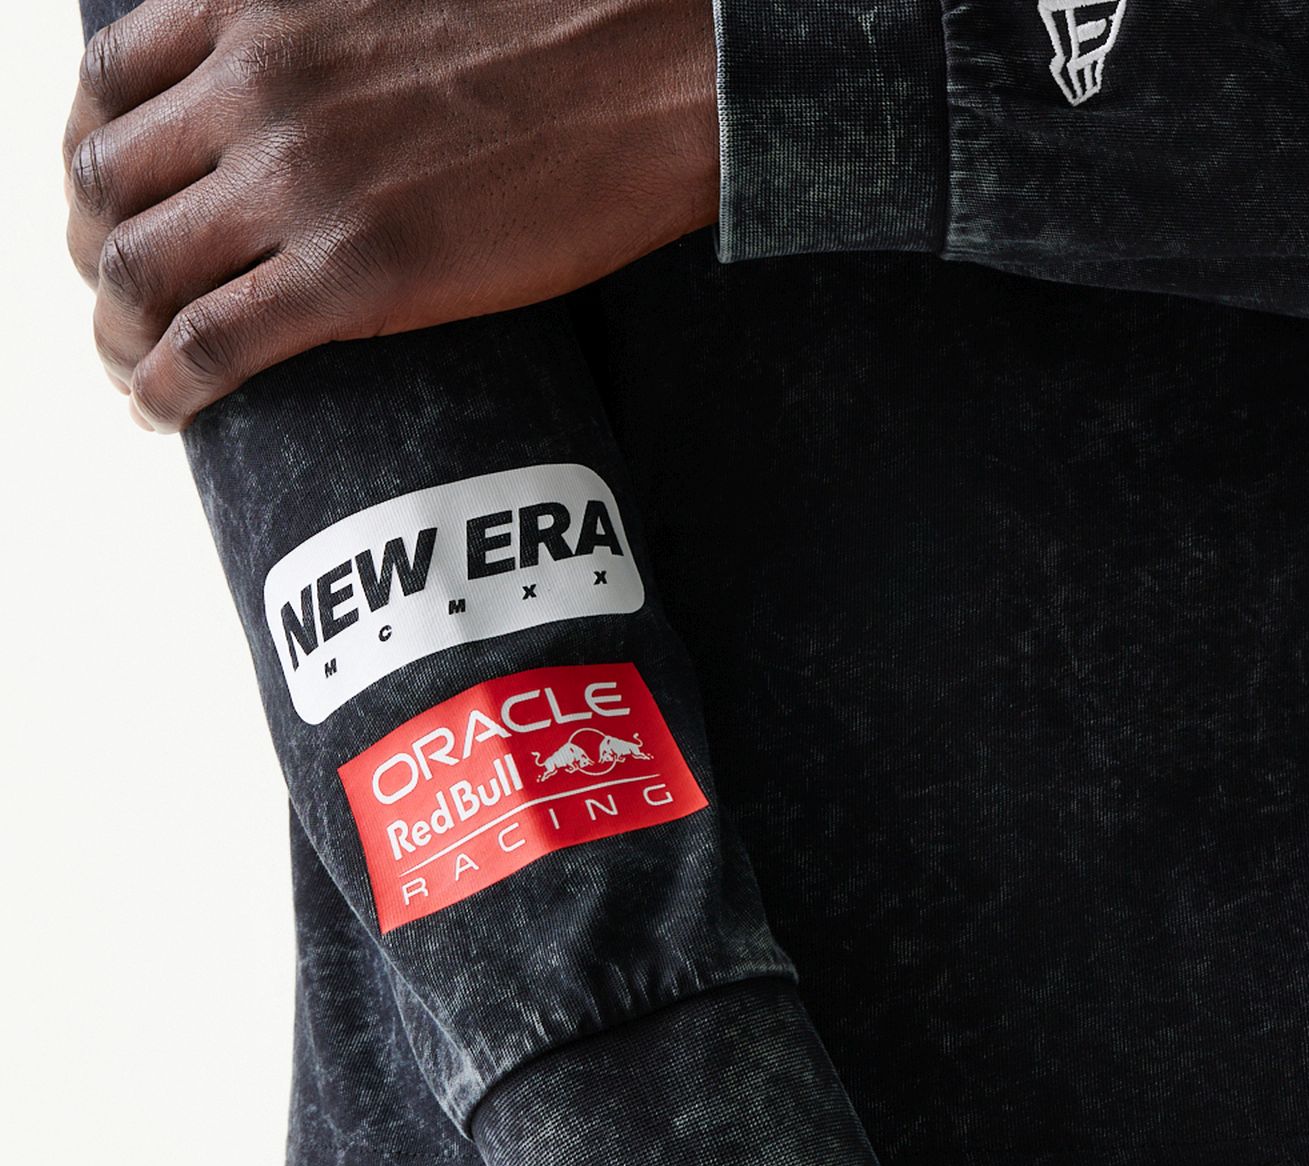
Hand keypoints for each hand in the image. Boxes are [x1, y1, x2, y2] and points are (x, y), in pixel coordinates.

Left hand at [62, 0, 718, 430]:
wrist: (648, 80)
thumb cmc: (554, 38)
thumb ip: (316, 33)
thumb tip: (306, 91)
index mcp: (257, 11)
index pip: (107, 86)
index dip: (91, 166)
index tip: (107, 212)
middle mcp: (255, 90)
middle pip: (105, 188)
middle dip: (95, 262)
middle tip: (118, 311)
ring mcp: (299, 185)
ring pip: (141, 273)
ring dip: (118, 336)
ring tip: (134, 373)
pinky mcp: (356, 277)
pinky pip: (214, 344)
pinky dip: (167, 388)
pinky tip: (161, 413)